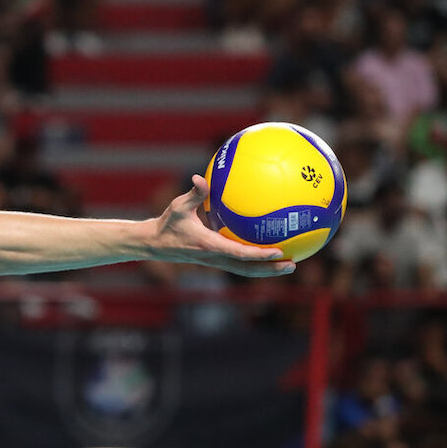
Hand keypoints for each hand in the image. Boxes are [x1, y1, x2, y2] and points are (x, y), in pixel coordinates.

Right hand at [150, 174, 296, 277]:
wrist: (154, 244)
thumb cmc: (167, 224)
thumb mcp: (178, 207)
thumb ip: (193, 194)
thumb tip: (200, 177)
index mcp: (209, 245)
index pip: (238, 254)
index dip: (259, 254)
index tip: (278, 251)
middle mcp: (215, 257)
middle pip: (247, 270)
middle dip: (270, 270)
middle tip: (293, 265)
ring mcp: (216, 261)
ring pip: (245, 270)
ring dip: (266, 270)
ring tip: (289, 264)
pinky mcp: (215, 260)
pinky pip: (239, 264)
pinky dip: (255, 262)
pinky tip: (266, 252)